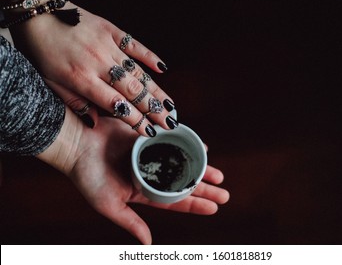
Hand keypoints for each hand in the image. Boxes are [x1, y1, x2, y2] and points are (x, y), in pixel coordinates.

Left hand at [9, 2, 175, 135]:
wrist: (39, 15)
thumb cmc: (42, 52)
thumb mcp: (51, 84)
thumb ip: (75, 103)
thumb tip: (96, 123)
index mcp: (82, 79)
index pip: (116, 104)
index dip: (135, 120)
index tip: (150, 131)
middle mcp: (99, 64)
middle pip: (133, 90)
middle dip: (154, 109)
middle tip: (170, 122)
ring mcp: (108, 46)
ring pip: (137, 72)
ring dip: (156, 90)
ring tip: (171, 104)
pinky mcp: (112, 31)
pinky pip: (135, 45)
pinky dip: (149, 56)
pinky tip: (163, 68)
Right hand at [38, 108, 228, 243]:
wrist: (76, 144)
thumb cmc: (87, 176)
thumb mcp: (108, 204)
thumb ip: (130, 222)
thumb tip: (148, 243)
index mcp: (141, 192)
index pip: (174, 202)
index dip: (194, 206)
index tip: (214, 208)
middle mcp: (149, 174)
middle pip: (182, 184)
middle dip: (204, 190)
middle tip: (225, 194)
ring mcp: (150, 156)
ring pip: (181, 164)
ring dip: (200, 169)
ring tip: (220, 176)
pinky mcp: (149, 138)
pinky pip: (173, 142)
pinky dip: (188, 145)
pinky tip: (203, 149)